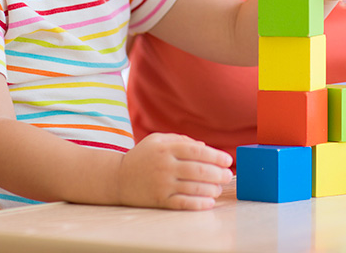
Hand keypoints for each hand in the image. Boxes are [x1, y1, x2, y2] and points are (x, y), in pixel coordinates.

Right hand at [117, 133, 233, 209]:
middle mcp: (165, 165)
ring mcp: (162, 184)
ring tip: (219, 188)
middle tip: (228, 175)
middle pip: (198, 170)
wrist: (117, 178)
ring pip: (193, 188)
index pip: (197, 151)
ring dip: (211, 189)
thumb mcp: (158, 140)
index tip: (228, 160)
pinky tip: (209, 202)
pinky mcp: (159, 200)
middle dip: (217, 174)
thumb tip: (205, 147)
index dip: (215, 156)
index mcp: (166, 148)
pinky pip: (183, 203)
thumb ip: (182, 140)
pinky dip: (198, 204)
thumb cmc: (143, 156)